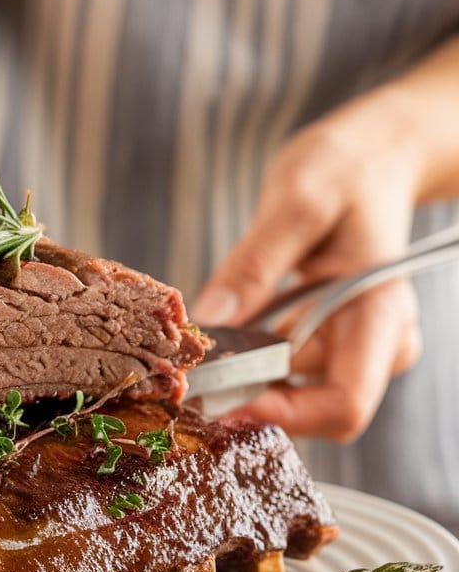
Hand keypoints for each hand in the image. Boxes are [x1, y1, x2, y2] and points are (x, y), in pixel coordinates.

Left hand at [191, 88, 423, 441]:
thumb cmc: (344, 170)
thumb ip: (256, 262)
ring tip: (203, 342)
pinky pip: (284, 368)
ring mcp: (352, 346)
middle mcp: (375, 343)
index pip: (342, 404)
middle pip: (311, 408)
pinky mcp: (327, 340)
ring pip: (292, 390)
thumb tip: (211, 320)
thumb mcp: (297, 201)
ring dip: (243, 375)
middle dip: (250, 393)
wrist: (371, 158)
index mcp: (378, 315)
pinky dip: (247, 359)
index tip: (220, 396)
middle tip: (192, 368)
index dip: (282, 413)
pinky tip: (221, 332)